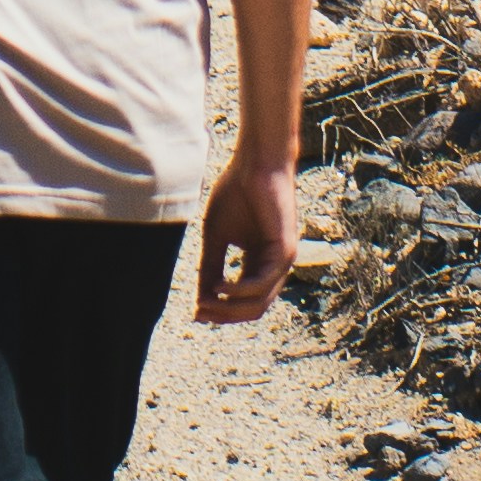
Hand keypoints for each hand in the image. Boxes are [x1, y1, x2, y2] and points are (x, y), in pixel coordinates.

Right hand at [192, 157, 296, 324]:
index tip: (196, 313)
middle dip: (225, 315)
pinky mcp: (285, 251)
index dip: (221, 311)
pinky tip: (220, 287)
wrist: (255, 165)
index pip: (244, 300)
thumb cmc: (236, 194)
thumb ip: (211, 267)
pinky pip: (263, 283)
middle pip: (252, 308)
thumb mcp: (216, 236)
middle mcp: (273, 266)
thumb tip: (200, 298)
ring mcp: (282, 261)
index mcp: (258, 263)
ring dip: (231, 308)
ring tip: (206, 301)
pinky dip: (239, 291)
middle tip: (200, 313)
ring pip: (259, 302)